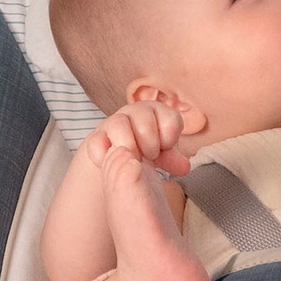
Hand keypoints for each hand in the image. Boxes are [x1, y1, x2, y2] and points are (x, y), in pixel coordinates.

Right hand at [85, 95, 202, 179]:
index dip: (169, 138)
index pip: (169, 118)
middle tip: (150, 157)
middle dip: (150, 143)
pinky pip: (97, 143)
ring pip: (118, 125)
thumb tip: (184, 167)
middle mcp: (135, 113)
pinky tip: (116, 165)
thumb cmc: (147, 149)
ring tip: (134, 161)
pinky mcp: (96, 137)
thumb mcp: (164, 154)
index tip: (165, 149)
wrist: (119, 154)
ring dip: (129, 147)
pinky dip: (106, 157)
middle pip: (144, 119)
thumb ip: (173, 159)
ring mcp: (113, 123)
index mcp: (158, 112)